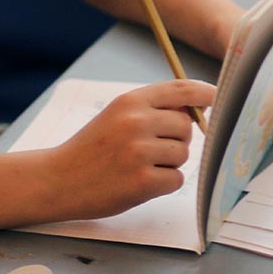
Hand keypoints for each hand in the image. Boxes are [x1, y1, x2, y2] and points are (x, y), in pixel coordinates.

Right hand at [45, 79, 215, 219]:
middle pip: (187, 126)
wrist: (56, 179)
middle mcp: (136, 123)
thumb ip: (153, 108)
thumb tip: (198, 108)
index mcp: (130, 101)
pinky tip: (139, 182)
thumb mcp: (116, 115)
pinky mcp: (142, 182)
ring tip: (139, 165)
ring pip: (183, 154)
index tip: (216, 98)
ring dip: (169, 163)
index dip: (205, 94)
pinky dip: (163, 183)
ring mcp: (139, 153)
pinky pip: (176, 179)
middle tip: (151, 149)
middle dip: (177, 139)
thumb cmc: (92, 148)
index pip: (181, 90)